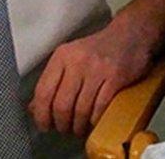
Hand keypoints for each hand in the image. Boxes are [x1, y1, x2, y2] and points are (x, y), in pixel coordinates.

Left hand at [28, 18, 151, 136]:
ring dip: (78, 126)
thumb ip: (53, 81)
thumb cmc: (98, 50)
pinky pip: (100, 107)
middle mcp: (77, 61)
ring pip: (81, 109)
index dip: (41, 114)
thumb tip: (34, 107)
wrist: (130, 35)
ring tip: (79, 129)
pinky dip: (95, 120)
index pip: (43, 91)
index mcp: (62, 56)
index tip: (44, 125)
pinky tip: (94, 122)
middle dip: (61, 124)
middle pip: (61, 104)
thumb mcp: (70, 58)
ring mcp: (98, 69)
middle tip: (64, 130)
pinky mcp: (115, 77)